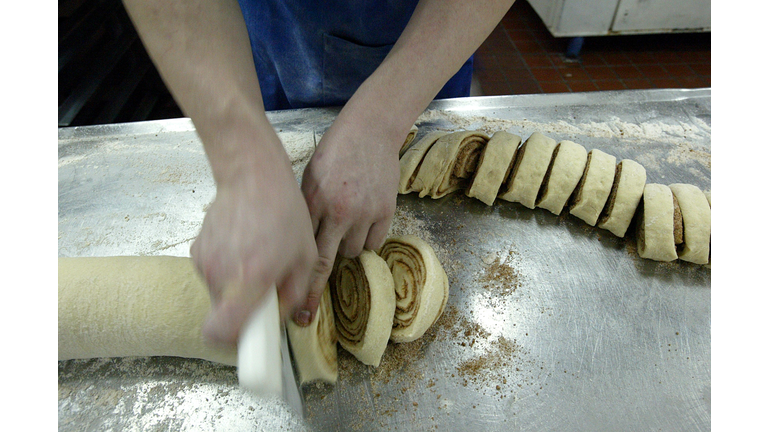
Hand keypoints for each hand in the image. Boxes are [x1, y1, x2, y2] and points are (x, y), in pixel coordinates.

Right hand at [191, 140, 317, 346]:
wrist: (252, 174)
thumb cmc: (283, 212)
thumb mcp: (304, 255)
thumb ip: (295, 294)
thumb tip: (289, 319)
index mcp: (248, 279)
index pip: (221, 333)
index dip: (233, 343)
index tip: (250, 338)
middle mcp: (219, 274)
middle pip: (224, 315)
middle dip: (245, 310)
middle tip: (266, 288)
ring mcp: (203, 262)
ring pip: (218, 294)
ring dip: (237, 288)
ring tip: (258, 258)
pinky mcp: (196, 250)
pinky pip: (212, 274)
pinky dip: (227, 270)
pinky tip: (244, 247)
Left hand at [296, 109, 405, 325]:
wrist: (370, 131)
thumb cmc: (334, 153)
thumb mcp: (309, 180)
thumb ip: (307, 212)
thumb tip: (298, 246)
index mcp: (313, 202)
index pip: (304, 252)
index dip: (299, 285)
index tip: (296, 311)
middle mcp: (338, 211)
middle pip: (326, 263)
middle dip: (314, 292)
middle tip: (306, 315)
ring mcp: (365, 212)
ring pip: (354, 252)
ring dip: (347, 247)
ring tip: (344, 226)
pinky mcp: (386, 210)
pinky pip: (375, 242)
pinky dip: (367, 238)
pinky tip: (362, 221)